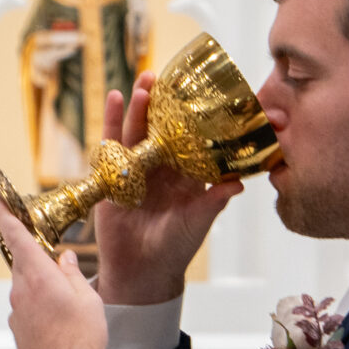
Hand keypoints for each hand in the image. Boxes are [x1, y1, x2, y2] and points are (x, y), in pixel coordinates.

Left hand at [0, 205, 107, 348]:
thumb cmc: (80, 338)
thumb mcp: (89, 299)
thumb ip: (72, 274)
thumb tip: (63, 259)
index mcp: (38, 274)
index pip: (16, 236)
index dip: (4, 214)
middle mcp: (21, 290)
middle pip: (25, 263)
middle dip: (39, 260)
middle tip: (60, 267)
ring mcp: (17, 312)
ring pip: (28, 288)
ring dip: (44, 289)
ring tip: (71, 308)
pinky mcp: (18, 330)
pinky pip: (29, 310)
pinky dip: (42, 310)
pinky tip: (61, 325)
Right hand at [91, 77, 242, 305]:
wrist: (141, 271)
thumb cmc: (175, 248)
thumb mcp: (197, 222)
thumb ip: (213, 201)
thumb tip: (238, 183)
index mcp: (185, 173)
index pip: (188, 137)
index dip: (189, 114)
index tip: (194, 91)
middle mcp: (161, 166)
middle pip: (159, 127)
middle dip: (160, 102)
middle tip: (162, 76)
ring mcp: (135, 169)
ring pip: (136, 130)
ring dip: (137, 106)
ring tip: (142, 82)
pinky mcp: (112, 177)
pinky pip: (110, 146)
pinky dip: (110, 122)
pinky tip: (112, 99)